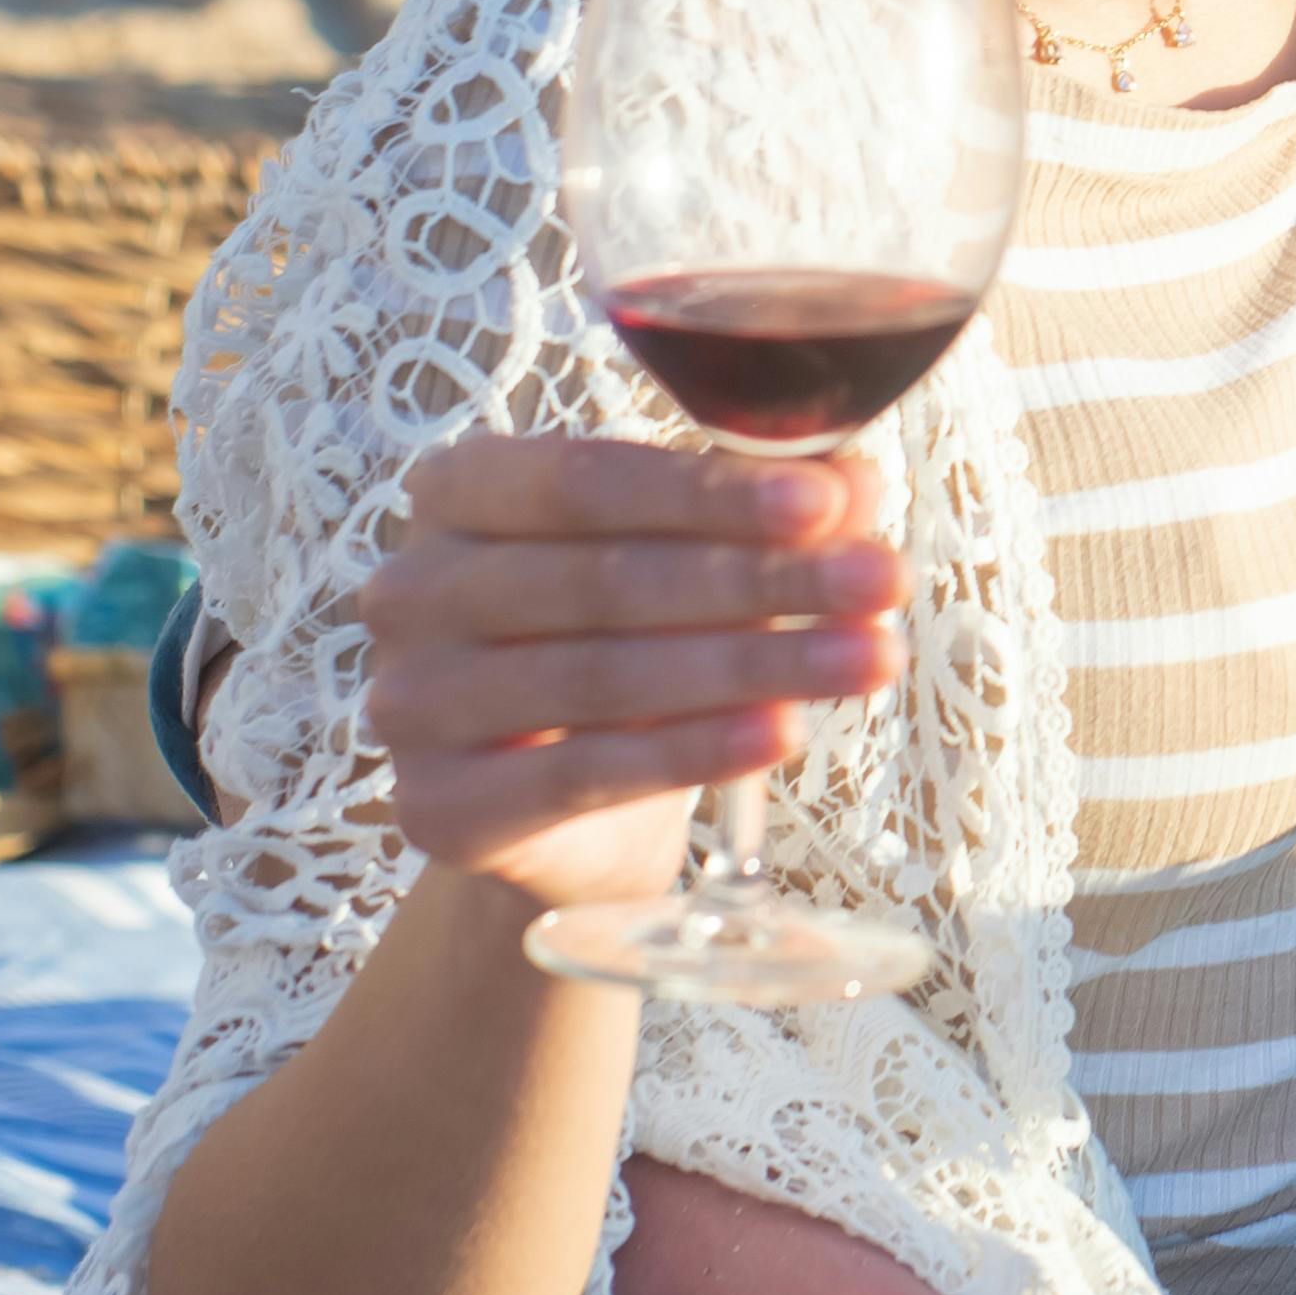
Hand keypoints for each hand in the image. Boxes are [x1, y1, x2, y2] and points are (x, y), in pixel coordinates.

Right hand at [355, 435, 901, 909]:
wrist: (566, 815)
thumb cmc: (631, 640)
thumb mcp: (695, 558)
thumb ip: (766, 510)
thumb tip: (857, 482)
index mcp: (459, 491)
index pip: (588, 479)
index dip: (712, 492)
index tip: (830, 502)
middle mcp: (413, 589)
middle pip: (608, 580)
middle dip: (763, 579)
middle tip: (884, 583)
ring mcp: (411, 702)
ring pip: (605, 676)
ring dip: (755, 663)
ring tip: (871, 659)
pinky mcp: (438, 808)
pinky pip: (583, 773)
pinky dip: (695, 750)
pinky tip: (783, 730)